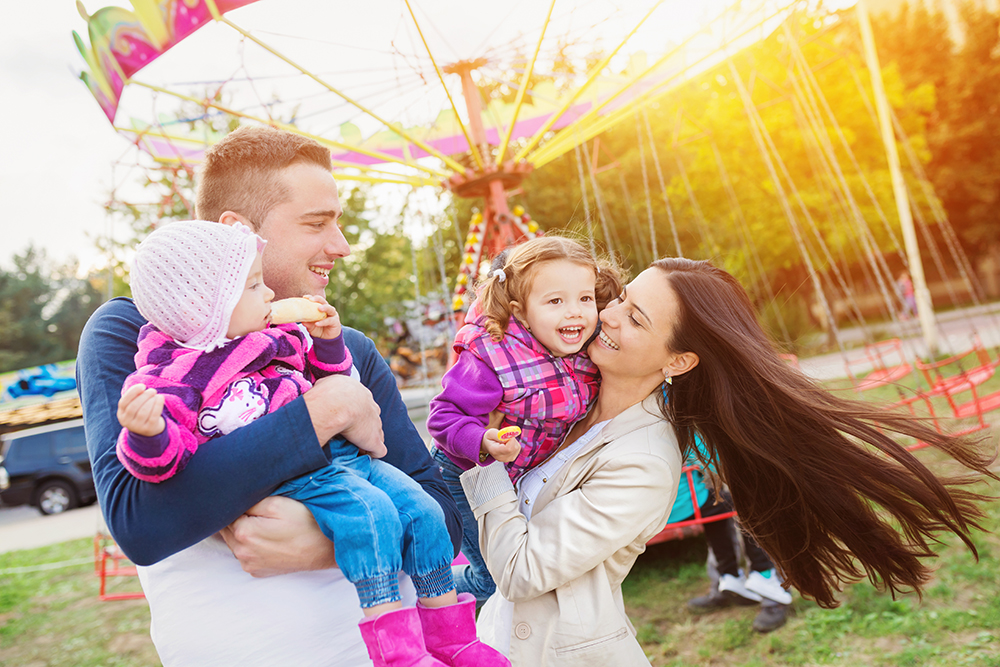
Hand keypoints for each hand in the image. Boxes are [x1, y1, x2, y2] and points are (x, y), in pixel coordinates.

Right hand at [117, 384, 165, 436]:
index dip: (132, 392)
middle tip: (152, 390)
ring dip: (151, 401)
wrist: (150, 429)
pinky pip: (153, 416)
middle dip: (144, 396)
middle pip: (133, 407)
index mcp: (121, 414)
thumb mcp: (135, 405)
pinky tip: (161, 398)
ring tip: (157, 395)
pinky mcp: (149, 429)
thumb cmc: (141, 412)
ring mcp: (137, 427)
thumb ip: (135, 397)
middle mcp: (127, 422)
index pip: (123, 402)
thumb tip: (141, 388)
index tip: (142, 386)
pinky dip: (158, 406)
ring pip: (143, 412)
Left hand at [220, 496, 337, 576]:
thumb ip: (249, 502)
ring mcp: (250, 564)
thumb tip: (232, 503)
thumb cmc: (305, 522)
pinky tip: (267, 537)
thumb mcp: (277, 503)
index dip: (235, 504)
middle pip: (226, 530)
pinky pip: (245, 554)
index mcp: (244, 533)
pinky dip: (250, 545)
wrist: (326, 548)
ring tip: (263, 523)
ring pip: (234, 542)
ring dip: (242, 532)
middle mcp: (242, 553)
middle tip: (257, 510)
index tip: (247, 499)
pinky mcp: (258, 571)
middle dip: (235, 518)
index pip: (224, 514)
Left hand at [300, 294, 341, 339]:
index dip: (311, 297)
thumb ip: (308, 324)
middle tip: (311, 299)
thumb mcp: (311, 327)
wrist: (328, 338)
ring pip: (330, 309)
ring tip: (319, 308)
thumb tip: (302, 321)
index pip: (316, 300)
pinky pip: (329, 320)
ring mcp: (332, 315)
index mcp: (320, 308)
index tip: (305, 297)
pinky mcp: (335, 322)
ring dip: (325, 307)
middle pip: (323, 301)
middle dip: (317, 299)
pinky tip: (317, 324)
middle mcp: (327, 309)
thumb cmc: (319, 329)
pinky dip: (323, 322)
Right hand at [303, 374, 386, 457]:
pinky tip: (364, 456)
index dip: (355, 413)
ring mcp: (376, 424)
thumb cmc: (328, 393)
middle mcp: (372, 407)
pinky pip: (378, 450)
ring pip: (376, 432)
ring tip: (356, 448)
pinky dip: (372, 453)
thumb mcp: (328, 382)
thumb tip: (323, 388)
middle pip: (371, 418)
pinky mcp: (375, 440)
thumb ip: (329, 386)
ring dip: (367, 440)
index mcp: (362, 394)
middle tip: (350, 434)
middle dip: (363, 425)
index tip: (345, 420)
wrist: (337, 404)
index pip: (362, 405)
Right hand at [481, 428, 520, 462]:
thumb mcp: (491, 433)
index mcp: (495, 451)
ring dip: (513, 442)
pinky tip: (507, 444)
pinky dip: (514, 444)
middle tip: (504, 438)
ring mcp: (507, 459)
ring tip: (505, 441)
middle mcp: (501, 458)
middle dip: (512, 440)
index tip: (506, 435)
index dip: (511, 439)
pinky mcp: (511, 458)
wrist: (488, 444)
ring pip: (517, 448)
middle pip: (514, 448)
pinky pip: (517, 449)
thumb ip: (499, 434)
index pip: (508, 448)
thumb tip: (508, 436)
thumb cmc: (489, 438)